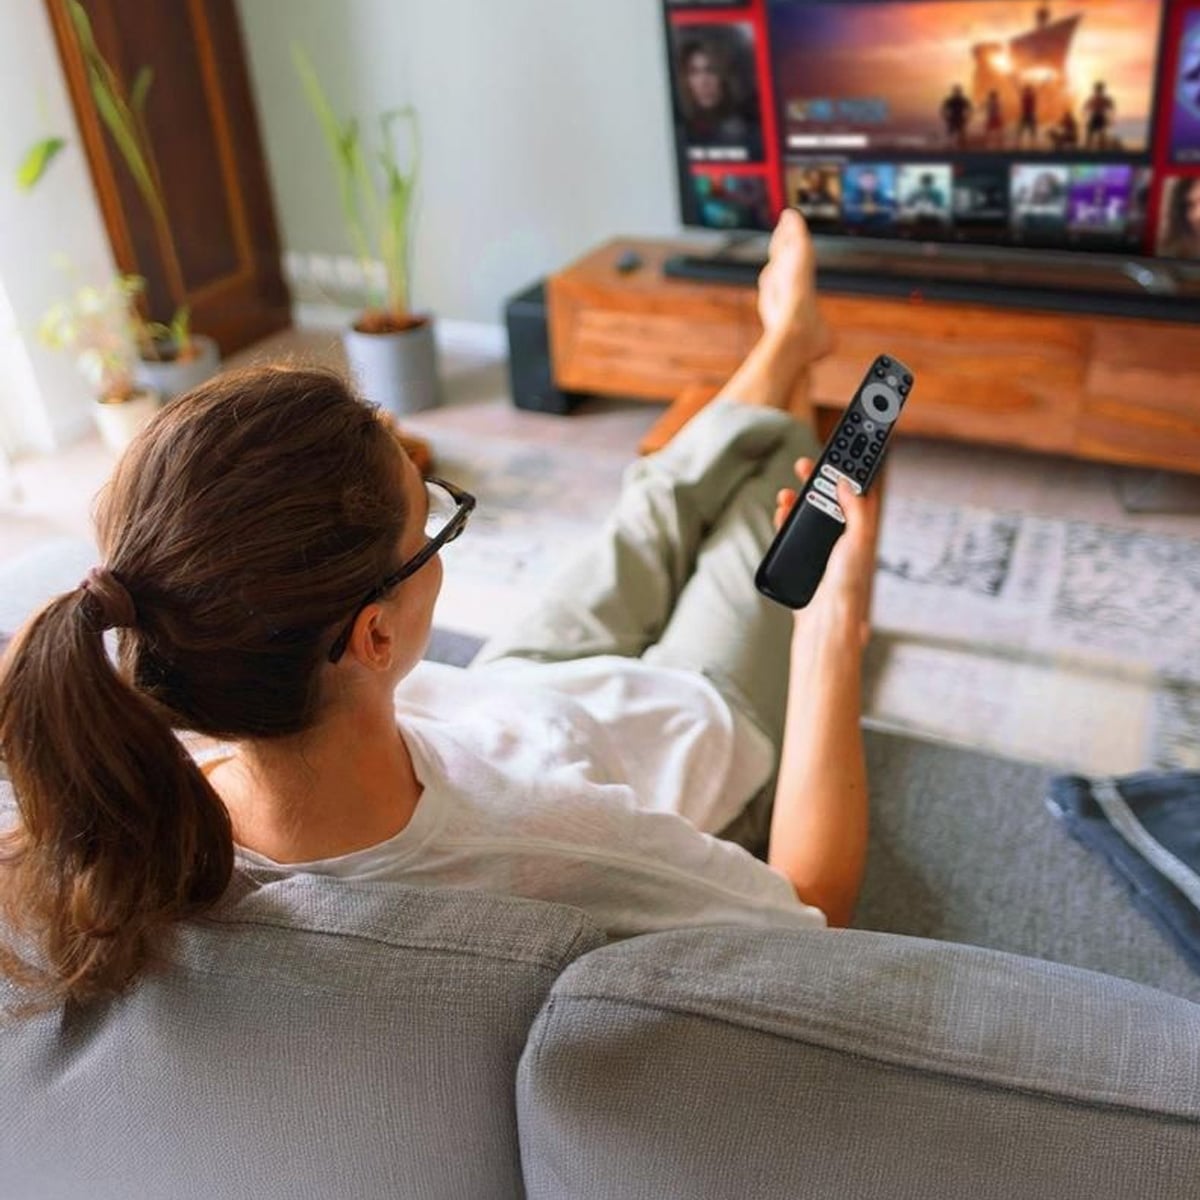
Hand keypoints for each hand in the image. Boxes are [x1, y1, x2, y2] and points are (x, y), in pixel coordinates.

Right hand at [774, 458, 880, 645]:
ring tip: (788, 491)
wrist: (826, 617)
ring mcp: (821, 545)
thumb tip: (845, 482)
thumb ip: (856, 509)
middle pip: (830, 497)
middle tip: (807, 463)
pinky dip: (785, 517)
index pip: (857, 491)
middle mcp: (842, 534)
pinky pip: (792, 530)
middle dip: (819, 478)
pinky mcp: (803, 555)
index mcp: (860, 528)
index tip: (846, 450)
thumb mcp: (858, 539)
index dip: (852, 470)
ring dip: (798, 498)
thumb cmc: (848, 583)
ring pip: (809, 512)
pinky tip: (781, 511)